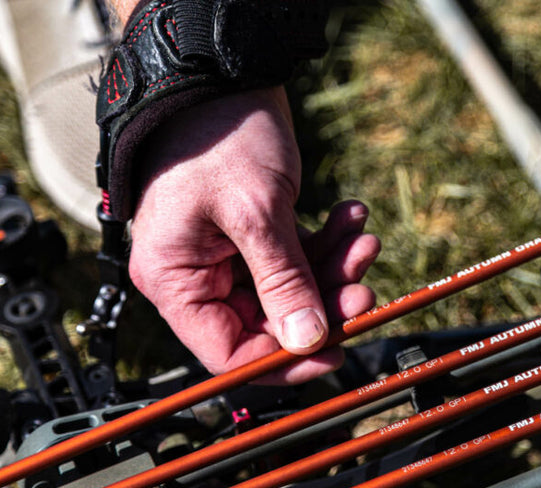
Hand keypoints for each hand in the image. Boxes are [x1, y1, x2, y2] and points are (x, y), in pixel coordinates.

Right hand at [127, 86, 379, 382]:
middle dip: (324, 303)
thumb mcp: (256, 213)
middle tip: (365, 284)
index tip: (337, 350)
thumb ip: (283, 282)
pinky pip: (297, 256)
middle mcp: (197, 277)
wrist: (222, 74)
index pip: (230, 353)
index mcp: (176, 282)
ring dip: (335, 268)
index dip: (285, 360)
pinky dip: (328, 241)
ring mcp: (226, 256)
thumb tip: (309, 343)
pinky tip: (352, 216)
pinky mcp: (254, 235)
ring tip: (364, 237)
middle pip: (271, 322)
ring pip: (293, 289)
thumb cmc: (220, 135)